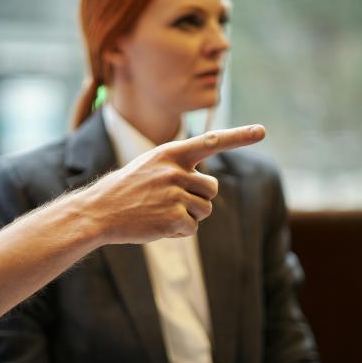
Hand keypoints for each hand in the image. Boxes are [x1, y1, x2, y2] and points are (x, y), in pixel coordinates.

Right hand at [84, 124, 264, 243]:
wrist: (99, 211)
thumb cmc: (125, 189)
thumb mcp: (150, 166)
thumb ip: (178, 167)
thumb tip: (209, 185)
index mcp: (170, 153)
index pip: (211, 141)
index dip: (239, 136)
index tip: (262, 131)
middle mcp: (175, 170)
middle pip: (212, 188)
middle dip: (200, 198)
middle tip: (174, 201)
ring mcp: (175, 194)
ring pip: (205, 210)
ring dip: (189, 216)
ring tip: (160, 213)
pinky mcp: (173, 218)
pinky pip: (191, 228)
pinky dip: (178, 231)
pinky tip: (157, 225)